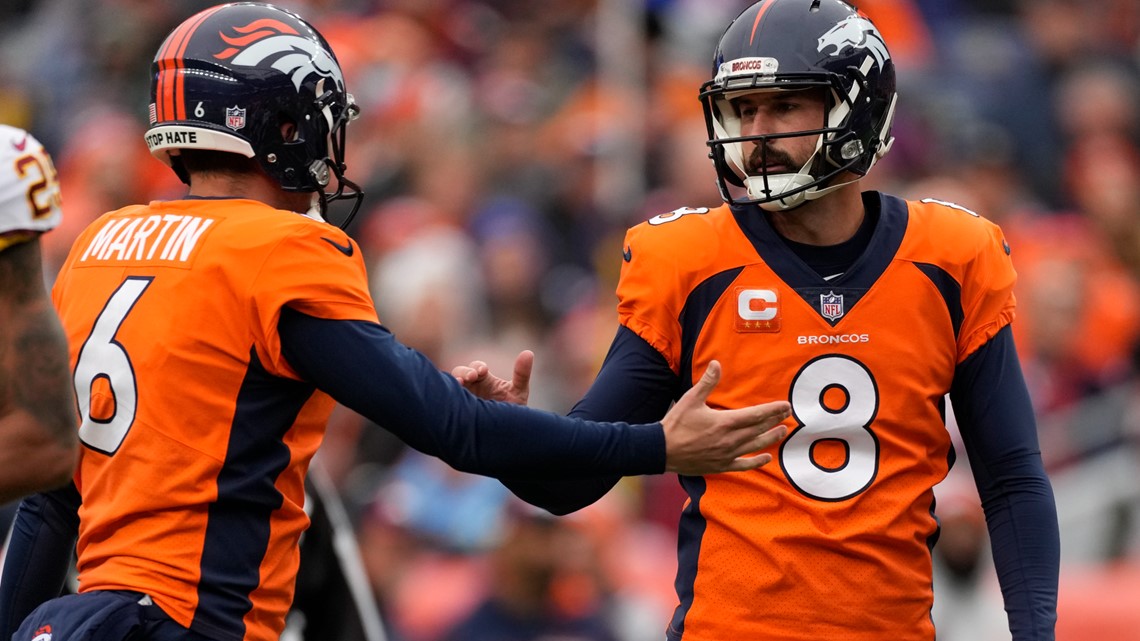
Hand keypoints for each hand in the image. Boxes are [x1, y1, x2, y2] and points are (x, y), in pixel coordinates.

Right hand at [451, 350, 532, 405]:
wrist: (508, 435)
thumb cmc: (513, 412)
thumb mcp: (518, 392)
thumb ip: (522, 374)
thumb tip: (528, 352)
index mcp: (485, 380)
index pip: (476, 367)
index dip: (477, 366)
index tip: (483, 370)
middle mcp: (472, 387)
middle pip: (460, 373)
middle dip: (464, 372)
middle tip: (471, 377)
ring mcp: (464, 400)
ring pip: (451, 386)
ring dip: (454, 383)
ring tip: (459, 384)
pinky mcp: (458, 413)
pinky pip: (448, 404)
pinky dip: (448, 399)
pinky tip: (453, 402)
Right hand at [662, 360, 789, 474]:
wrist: (662, 450)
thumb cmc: (676, 424)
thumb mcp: (690, 399)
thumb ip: (707, 382)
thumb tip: (716, 364)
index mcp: (724, 422)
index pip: (755, 415)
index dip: (772, 410)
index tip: (785, 405)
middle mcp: (729, 440)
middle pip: (759, 429)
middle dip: (774, 421)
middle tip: (788, 415)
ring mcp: (727, 454)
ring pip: (755, 446)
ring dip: (770, 438)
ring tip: (782, 432)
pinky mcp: (721, 465)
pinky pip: (743, 465)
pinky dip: (756, 462)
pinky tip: (766, 458)